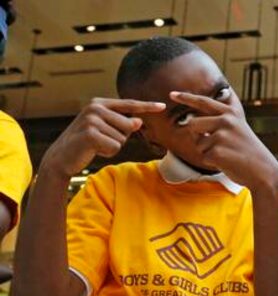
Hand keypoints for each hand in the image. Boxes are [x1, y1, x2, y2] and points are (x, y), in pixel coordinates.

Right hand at [40, 98, 165, 178]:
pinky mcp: (90, 133)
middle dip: (121, 137)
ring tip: (96, 145)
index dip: (147, 106)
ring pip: (123, 138)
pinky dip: (108, 152)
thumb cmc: (87, 143)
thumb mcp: (105, 130)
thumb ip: (122, 124)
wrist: (62, 156)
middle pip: (130, 125)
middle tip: (101, 140)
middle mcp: (95, 107)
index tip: (163, 106)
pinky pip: (115, 147)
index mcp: (100, 103)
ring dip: (113, 146)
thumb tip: (138, 122)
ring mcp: (92, 119)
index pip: (129, 104)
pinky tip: (94, 150)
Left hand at [169, 90, 277, 189]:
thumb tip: (192, 120)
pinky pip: (203, 157)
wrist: (263, 170)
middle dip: (198, 136)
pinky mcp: (217, 152)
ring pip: (198, 143)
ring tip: (227, 154)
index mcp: (230, 113)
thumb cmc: (248, 150)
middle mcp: (226, 121)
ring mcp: (221, 136)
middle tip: (217, 145)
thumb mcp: (239, 127)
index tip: (172, 94)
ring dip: (207, 152)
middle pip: (193, 124)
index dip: (186, 97)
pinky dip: (212, 162)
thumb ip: (221, 119)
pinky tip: (227, 162)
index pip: (204, 102)